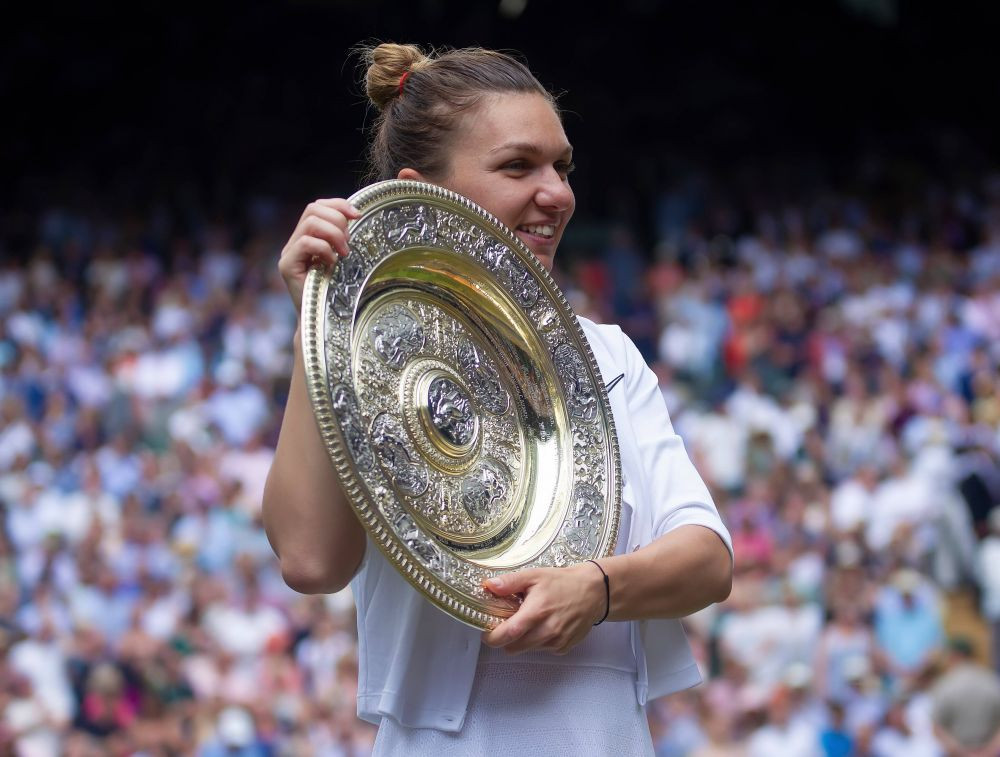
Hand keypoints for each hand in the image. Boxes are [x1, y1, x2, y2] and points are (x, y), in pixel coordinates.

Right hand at [279, 199, 360, 311]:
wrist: (321, 320)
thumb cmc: (335, 291)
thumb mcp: (343, 260)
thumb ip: (342, 239)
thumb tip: (356, 216)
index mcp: (307, 236)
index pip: (317, 206)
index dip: (338, 205)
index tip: (358, 215)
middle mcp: (295, 241)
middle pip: (312, 209)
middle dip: (338, 220)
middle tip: (349, 242)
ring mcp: (288, 253)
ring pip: (310, 223)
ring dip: (334, 234)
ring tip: (344, 253)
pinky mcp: (287, 266)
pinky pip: (305, 243)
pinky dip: (324, 249)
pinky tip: (332, 263)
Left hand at [481, 562, 606, 654]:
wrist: (594, 591)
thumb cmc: (562, 582)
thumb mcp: (534, 575)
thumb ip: (510, 582)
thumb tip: (488, 586)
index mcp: (536, 612)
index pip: (508, 634)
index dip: (492, 637)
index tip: (486, 632)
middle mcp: (547, 631)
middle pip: (514, 647)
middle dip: (505, 639)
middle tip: (507, 624)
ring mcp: (557, 641)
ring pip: (527, 650)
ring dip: (522, 641)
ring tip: (528, 622)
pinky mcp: (564, 647)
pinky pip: (543, 650)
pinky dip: (537, 642)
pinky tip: (544, 626)